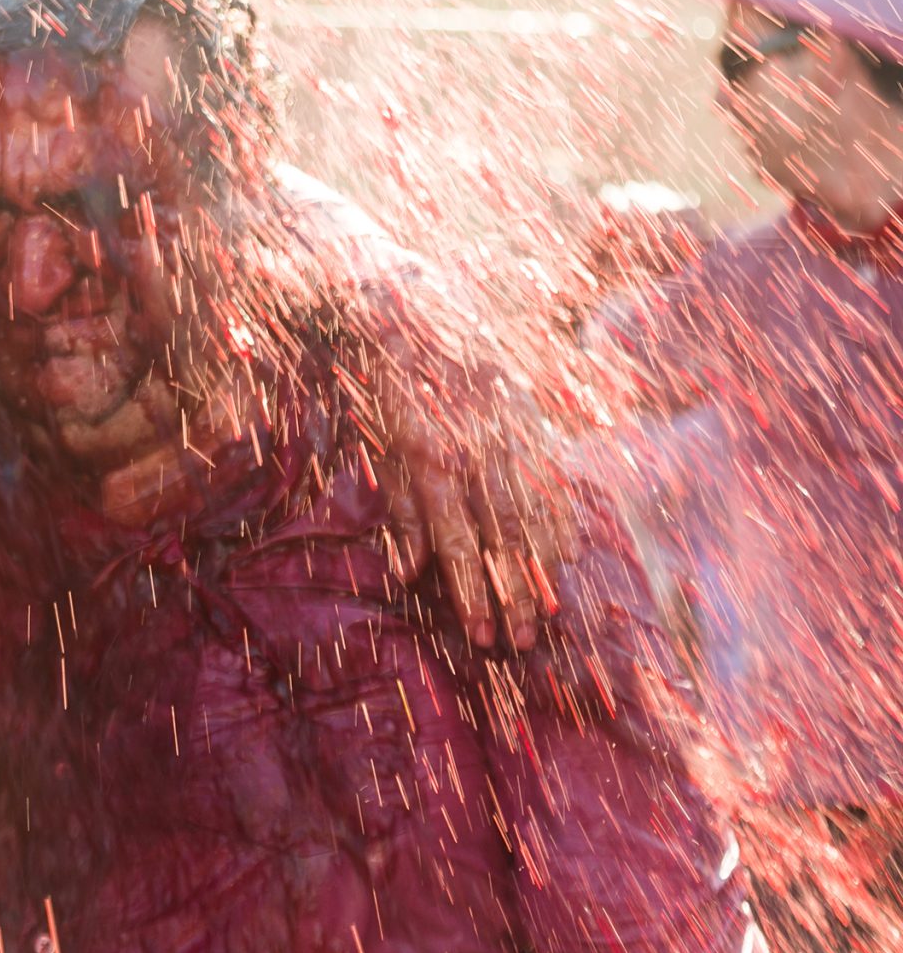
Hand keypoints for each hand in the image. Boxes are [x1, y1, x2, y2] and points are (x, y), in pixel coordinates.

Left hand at [368, 339, 576, 652]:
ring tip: (551, 614)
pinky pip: (554, 478)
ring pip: (535, 514)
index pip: (460, 543)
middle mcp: (477, 453)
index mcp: (433, 462)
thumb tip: (409, 573)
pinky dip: (565, 517)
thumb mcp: (379, 446)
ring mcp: (510, 436)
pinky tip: (573, 553)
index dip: (473, 592)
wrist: (415, 309)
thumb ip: (399, 511)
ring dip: (544, 568)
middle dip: (514, 595)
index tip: (483, 635)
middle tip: (522, 643)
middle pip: (503, 539)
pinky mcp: (530, 419)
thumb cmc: (389, 387)